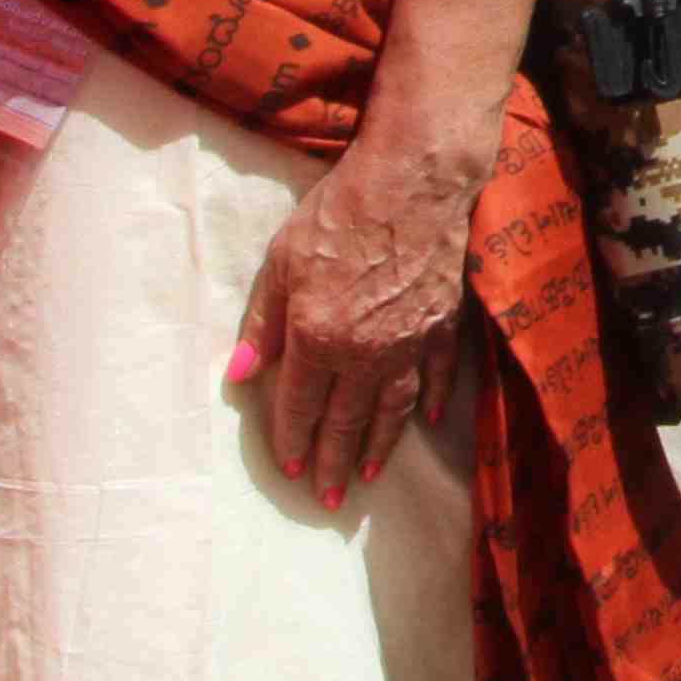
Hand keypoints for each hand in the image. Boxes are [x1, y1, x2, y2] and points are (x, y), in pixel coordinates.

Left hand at [231, 124, 487, 509]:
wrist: (410, 182)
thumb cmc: (336, 215)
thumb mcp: (280, 265)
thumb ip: (260, 326)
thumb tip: (237, 376)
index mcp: (316, 340)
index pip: (298, 407)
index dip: (290, 441)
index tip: (288, 471)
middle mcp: (364, 354)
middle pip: (346, 422)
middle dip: (333, 462)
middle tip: (328, 498)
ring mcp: (409, 343)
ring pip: (392, 411)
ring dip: (379, 448)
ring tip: (369, 478)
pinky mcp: (443, 325)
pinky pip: (438, 375)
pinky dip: (433, 400)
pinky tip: (429, 420)